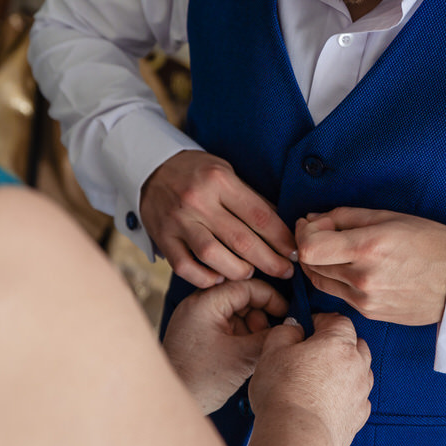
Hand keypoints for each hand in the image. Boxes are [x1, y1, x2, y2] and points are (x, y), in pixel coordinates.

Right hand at [140, 150, 295, 287]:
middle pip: (241, 240)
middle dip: (270, 261)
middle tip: (285, 271)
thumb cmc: (195, 171)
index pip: (259, 215)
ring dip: (238, 271)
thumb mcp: (225, 172)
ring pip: (213, 257)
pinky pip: (185, 267)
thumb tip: (282, 227)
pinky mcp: (162, 237)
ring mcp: (178, 221)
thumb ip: (250, 199)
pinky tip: (218, 278)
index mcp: (218, 180)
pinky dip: (204, 278)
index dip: (281, 238)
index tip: (295, 252)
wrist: (150, 168)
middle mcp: (198, 201)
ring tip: (251, 273)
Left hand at [162, 279, 288, 413]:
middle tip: (269, 335)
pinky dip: (239, 334)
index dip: (270, 298)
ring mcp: (194, 319)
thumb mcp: (243, 357)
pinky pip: (223, 324)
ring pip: (233, 311)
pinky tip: (246, 352)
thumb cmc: (200, 380)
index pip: (246, 286)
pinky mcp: (195, 333)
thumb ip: (268, 337)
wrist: (168, 400)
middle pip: (239, 297)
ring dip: (250, 326)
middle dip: (260, 314)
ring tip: (257, 347)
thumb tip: (288, 326)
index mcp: (205, 303)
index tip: (286, 313)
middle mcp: (197, 305)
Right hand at [249, 313, 372, 445]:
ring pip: (361, 371)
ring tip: (323, 375)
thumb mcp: (273, 350)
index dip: (323, 320)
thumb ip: (285, 332)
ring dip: (346, 368)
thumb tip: (295, 329)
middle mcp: (357, 366)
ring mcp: (361, 393)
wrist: (296, 436)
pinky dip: (348, 394)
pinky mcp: (359, 418)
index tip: (309, 325)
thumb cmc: (283, 391)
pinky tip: (329, 399)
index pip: (339, 320)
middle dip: (339, 342)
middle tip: (315, 349)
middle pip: (357, 344)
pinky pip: (359, 398)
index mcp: (338, 343)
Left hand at [296, 207, 445, 325]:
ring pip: (320, 281)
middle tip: (320, 233)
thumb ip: (344, 217)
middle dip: (309, 245)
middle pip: (310, 264)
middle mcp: (362, 278)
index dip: (303, 233)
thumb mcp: (388, 217)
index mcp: (368, 248)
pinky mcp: (369, 313)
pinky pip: (338, 294)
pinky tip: (351, 267)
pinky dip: (335, 279)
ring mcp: (365, 300)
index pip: (310, 248)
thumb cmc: (429, 242)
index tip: (312, 224)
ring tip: (335, 249)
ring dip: (319, 263)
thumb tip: (313, 220)